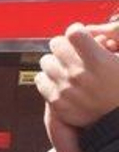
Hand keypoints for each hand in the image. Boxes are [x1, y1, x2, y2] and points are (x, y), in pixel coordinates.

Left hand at [37, 23, 118, 151]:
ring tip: (65, 66)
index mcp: (98, 61)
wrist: (118, 121)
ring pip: (46, 61)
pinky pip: (40, 80)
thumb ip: (109, 46)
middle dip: (64, 45)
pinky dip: (47, 78)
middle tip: (71, 51)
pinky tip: (58, 79)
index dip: (77, 31)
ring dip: (55, 61)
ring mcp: (65, 88)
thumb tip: (96, 36)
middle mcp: (79, 73)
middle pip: (56, 44)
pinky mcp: (57, 102)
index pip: (73, 32)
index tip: (79, 36)